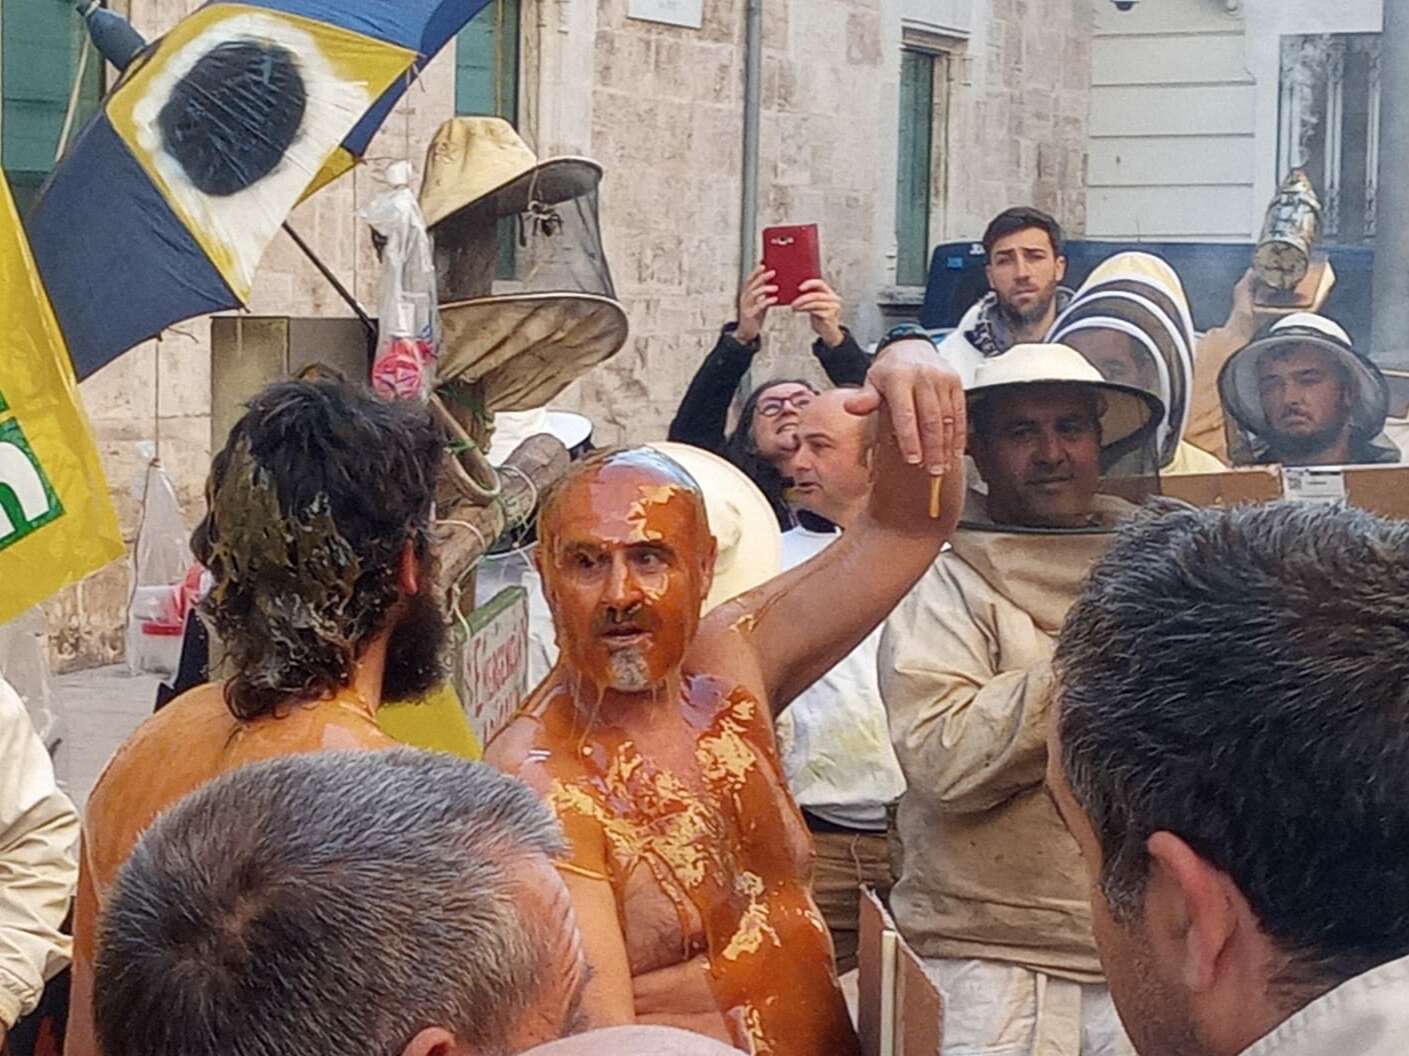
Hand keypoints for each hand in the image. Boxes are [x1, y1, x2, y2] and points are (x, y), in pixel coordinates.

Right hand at [734, 265, 777, 343]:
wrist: (747, 332)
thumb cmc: (755, 316)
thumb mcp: (760, 302)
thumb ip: (765, 294)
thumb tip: (776, 284)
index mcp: (746, 294)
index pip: (750, 280)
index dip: (756, 272)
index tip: (763, 265)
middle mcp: (744, 298)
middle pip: (752, 284)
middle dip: (762, 277)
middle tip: (773, 272)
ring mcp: (746, 306)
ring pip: (754, 294)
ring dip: (765, 289)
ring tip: (776, 287)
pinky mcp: (749, 315)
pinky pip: (758, 306)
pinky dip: (766, 301)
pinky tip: (774, 299)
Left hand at [792, 278, 844, 347]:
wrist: (828, 331)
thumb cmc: (819, 315)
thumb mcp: (815, 304)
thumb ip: (809, 297)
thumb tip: (793, 292)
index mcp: (829, 292)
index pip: (820, 283)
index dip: (809, 284)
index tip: (799, 288)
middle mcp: (833, 299)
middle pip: (816, 295)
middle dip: (802, 299)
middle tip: (793, 303)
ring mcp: (833, 307)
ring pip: (815, 304)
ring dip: (802, 305)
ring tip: (794, 307)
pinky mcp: (830, 316)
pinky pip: (815, 312)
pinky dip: (805, 310)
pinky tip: (799, 310)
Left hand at [844, 339, 963, 474]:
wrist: (912, 346)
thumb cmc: (890, 370)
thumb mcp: (872, 380)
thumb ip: (864, 398)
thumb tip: (851, 408)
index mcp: (899, 377)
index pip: (905, 413)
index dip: (910, 438)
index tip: (913, 459)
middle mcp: (923, 377)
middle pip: (930, 419)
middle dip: (932, 448)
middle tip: (931, 471)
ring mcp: (943, 380)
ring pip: (947, 418)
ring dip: (946, 445)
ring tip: (942, 466)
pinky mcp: (956, 383)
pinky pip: (959, 412)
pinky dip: (958, 434)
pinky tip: (955, 452)